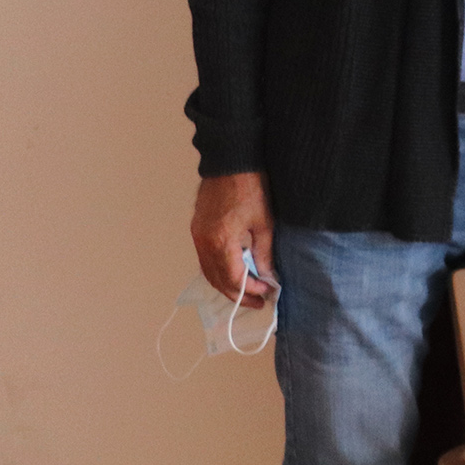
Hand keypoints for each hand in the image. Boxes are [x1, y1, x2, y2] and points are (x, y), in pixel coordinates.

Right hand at [191, 172, 275, 305]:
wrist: (230, 162)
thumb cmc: (251, 188)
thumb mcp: (264, 222)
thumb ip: (264, 252)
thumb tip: (267, 275)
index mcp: (221, 241)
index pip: (233, 278)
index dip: (250, 290)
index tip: (267, 293)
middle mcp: (204, 242)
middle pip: (217, 280)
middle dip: (237, 294)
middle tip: (257, 302)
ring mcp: (197, 236)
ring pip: (208, 271)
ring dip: (226, 285)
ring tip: (247, 292)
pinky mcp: (197, 230)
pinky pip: (205, 259)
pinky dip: (218, 271)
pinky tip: (233, 273)